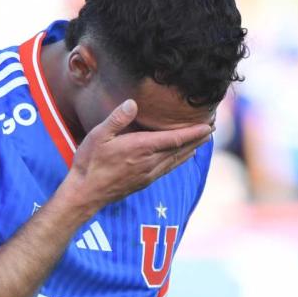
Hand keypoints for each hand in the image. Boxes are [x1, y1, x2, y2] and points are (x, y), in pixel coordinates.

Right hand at [63, 99, 212, 209]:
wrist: (85, 193)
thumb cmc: (89, 162)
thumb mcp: (98, 135)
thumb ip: (117, 119)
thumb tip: (133, 103)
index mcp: (141, 148)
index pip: (175, 139)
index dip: (193, 132)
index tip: (208, 125)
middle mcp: (149, 162)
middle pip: (181, 149)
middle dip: (198, 139)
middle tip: (212, 127)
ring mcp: (148, 174)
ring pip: (176, 160)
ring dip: (192, 149)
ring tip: (203, 140)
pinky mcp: (144, 182)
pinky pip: (168, 169)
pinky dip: (180, 160)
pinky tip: (183, 157)